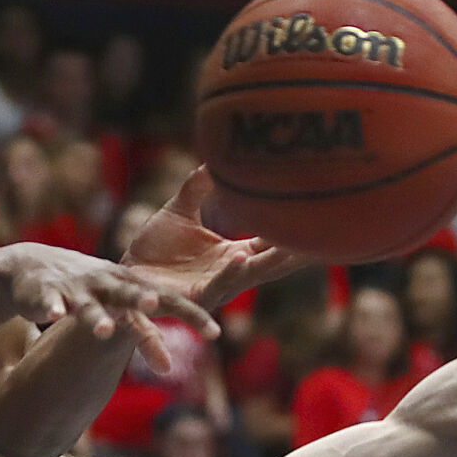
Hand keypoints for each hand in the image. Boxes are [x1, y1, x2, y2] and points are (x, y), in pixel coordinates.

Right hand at [0, 241, 220, 366]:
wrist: (37, 266)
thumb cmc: (91, 290)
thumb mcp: (118, 309)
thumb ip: (143, 335)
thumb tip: (168, 369)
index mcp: (130, 285)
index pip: (168, 300)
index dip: (190, 315)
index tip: (215, 333)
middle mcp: (107, 284)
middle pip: (130, 294)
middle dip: (143, 300)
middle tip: (157, 306)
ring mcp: (77, 288)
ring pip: (89, 305)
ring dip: (96, 317)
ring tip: (104, 330)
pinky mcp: (47, 293)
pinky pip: (51, 302)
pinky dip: (52, 307)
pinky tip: (54, 316)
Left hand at [122, 168, 309, 312]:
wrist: (124, 280)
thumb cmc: (153, 249)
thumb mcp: (179, 212)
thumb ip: (197, 188)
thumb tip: (215, 157)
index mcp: (231, 254)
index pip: (272, 240)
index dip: (295, 228)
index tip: (322, 211)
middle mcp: (230, 272)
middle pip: (273, 261)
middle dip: (299, 249)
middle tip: (331, 234)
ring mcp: (215, 287)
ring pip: (250, 275)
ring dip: (272, 262)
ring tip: (294, 246)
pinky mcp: (194, 300)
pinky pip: (216, 286)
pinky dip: (230, 273)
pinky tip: (243, 257)